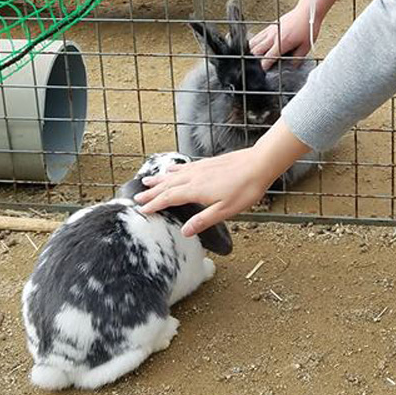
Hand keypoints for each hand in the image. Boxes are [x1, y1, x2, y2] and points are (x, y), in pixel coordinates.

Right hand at [135, 122, 310, 235]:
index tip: (141, 210)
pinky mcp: (207, 163)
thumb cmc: (245, 189)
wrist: (259, 164)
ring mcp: (200, 168)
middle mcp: (194, 177)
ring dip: (159, 179)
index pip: (169, 198)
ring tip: (146, 181)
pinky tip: (171, 168)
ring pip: (173, 174)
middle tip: (136, 198)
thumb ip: (203, 220)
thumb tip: (184, 231)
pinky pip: (184, 166)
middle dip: (151, 193)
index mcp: (196, 190)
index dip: (154, 205)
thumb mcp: (225, 210)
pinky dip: (173, 169)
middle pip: (167, 185)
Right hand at [250, 0, 323, 68]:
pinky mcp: (270, 26)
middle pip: (256, 51)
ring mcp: (270, 30)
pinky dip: (254, 42)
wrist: (307, 12)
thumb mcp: (306, 47)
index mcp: (282, 43)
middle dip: (255, 60)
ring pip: (253, 42)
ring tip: (255, 58)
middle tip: (258, 66)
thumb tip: (292, 66)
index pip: (267, 59)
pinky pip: (257, 35)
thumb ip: (297, 58)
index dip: (264, 67)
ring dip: (252, 51)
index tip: (264, 72)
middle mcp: (273, 36)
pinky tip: (257, 47)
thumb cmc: (308, 27)